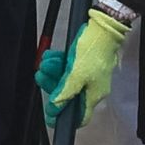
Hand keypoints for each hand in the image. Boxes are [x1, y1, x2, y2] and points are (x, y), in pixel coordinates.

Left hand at [35, 9, 127, 126]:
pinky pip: (67, 67)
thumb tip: (55, 108)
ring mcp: (87, 74)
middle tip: (41, 75)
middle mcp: (91, 87)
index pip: (80, 116)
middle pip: (67, 95)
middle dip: (52, 85)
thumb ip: (64, 93)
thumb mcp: (76, 74)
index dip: (64, 118)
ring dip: (52, 70)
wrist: (103, 26)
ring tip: (45, 61)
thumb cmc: (93, 51)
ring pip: (65, 79)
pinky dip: (58, 62)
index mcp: (93, 95)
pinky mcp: (83, 62)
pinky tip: (50, 55)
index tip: (50, 114)